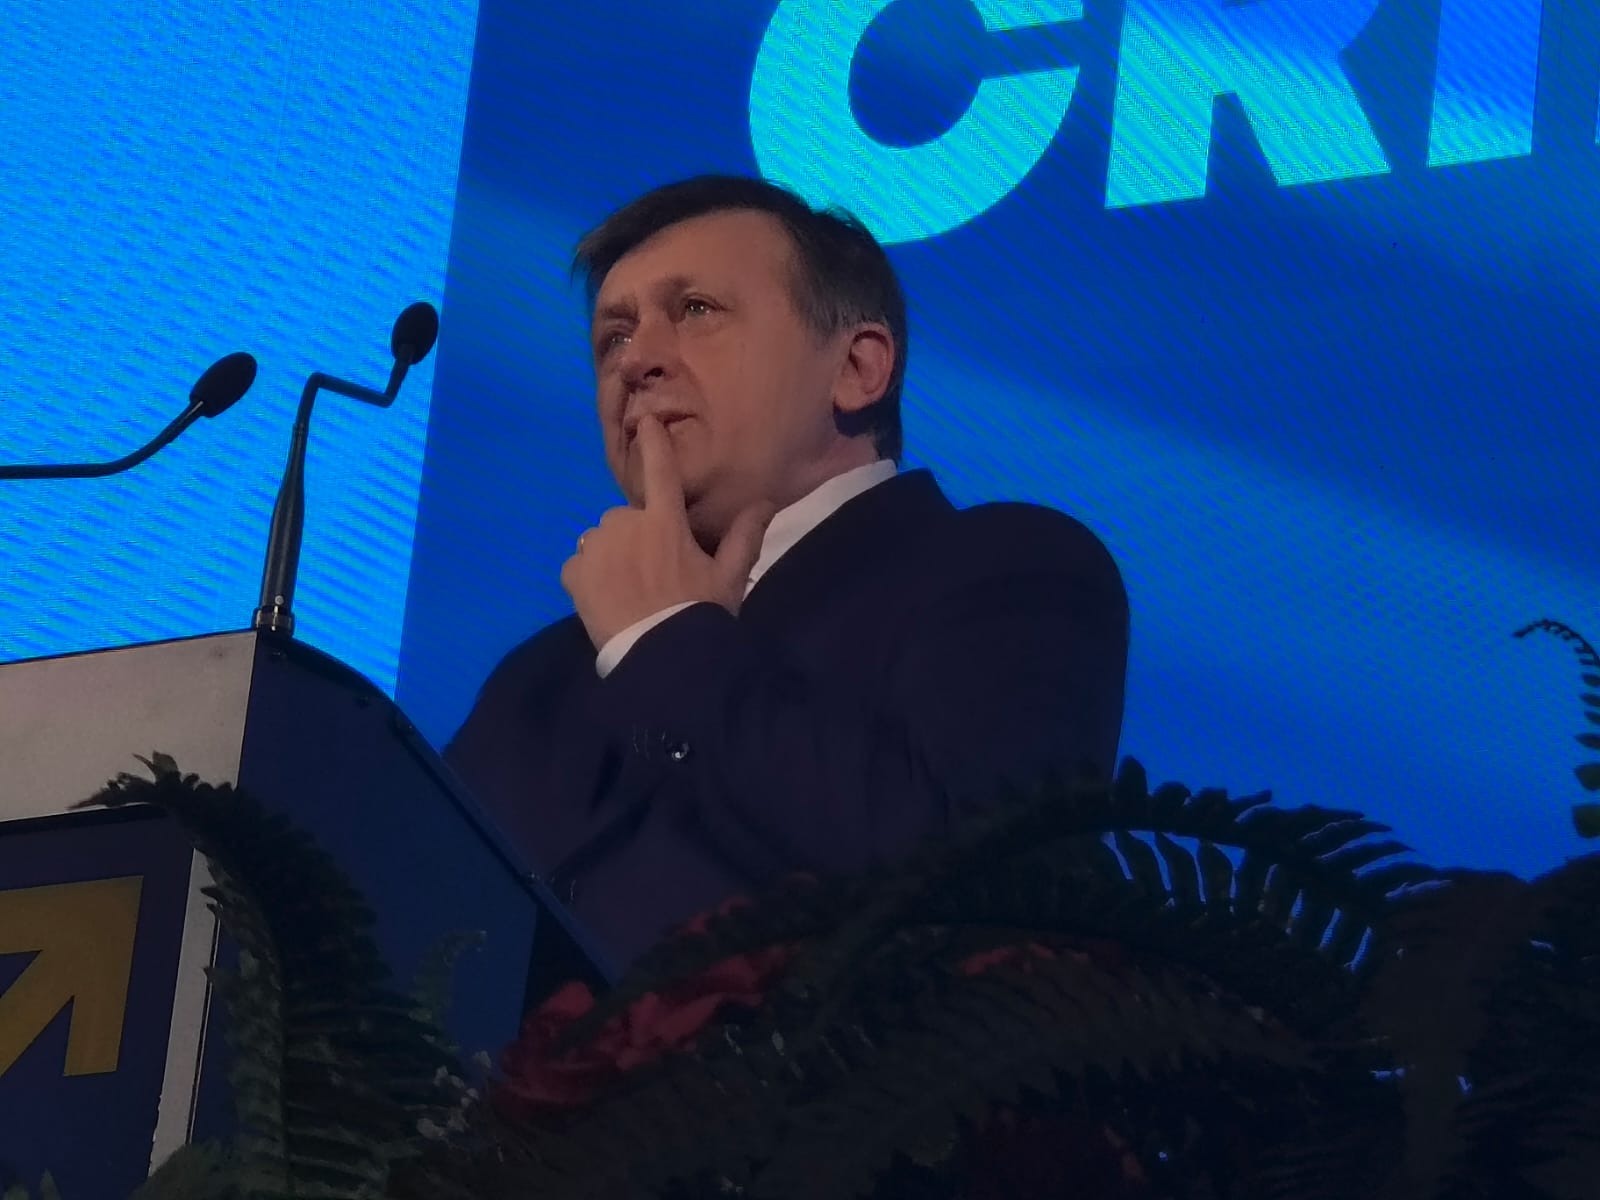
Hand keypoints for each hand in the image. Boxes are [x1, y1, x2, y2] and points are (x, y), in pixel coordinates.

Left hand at [561, 415, 774, 648]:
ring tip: (628, 589)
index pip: (660, 471)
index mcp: (665, 522)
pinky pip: (579, 566)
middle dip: (636, 536)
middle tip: (653, 573)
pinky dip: (589, 578)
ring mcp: (596, 548)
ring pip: (601, 540)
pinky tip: (606, 599)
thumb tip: (766, 501)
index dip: (654, 443)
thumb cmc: (698, 615)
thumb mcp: (729, 578)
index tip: (645, 423)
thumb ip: (744, 536)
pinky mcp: (573, 573)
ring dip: (611, 555)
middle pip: (626, 517)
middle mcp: (625, 524)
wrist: (660, 659)